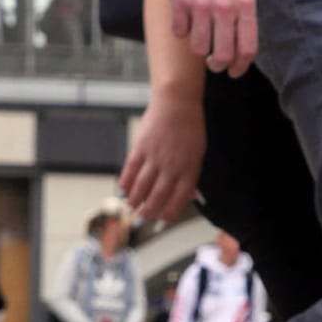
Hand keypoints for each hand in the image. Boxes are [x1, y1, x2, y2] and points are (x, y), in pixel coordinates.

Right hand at [121, 93, 206, 222]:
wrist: (177, 102)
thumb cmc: (190, 127)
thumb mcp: (198, 153)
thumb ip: (191, 175)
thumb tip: (188, 196)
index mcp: (189, 169)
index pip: (178, 199)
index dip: (169, 212)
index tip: (163, 219)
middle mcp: (172, 166)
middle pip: (158, 196)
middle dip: (149, 211)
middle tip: (144, 217)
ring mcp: (155, 157)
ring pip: (142, 187)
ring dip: (135, 200)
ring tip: (131, 207)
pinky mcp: (141, 147)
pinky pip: (130, 170)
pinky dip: (126, 183)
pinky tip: (123, 190)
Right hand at [166, 0, 257, 77]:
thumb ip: (244, 18)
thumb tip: (240, 51)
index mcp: (245, 4)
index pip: (246, 48)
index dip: (240, 67)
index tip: (234, 71)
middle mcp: (224, 7)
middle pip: (221, 55)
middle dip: (218, 66)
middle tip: (215, 64)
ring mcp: (200, 5)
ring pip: (198, 48)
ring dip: (199, 51)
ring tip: (201, 43)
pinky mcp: (180, 2)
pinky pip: (180, 32)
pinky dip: (182, 32)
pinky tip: (187, 22)